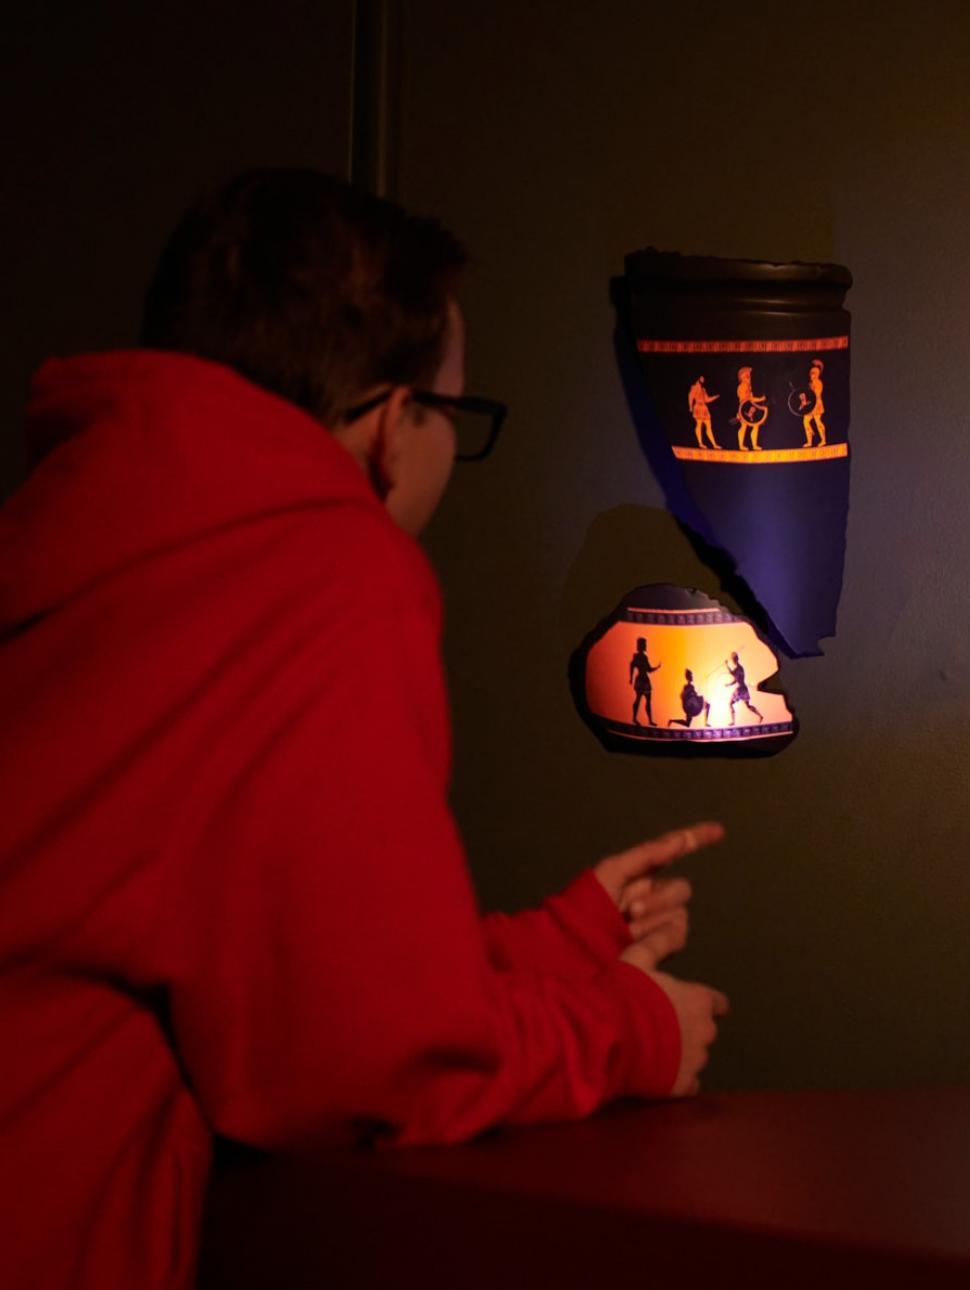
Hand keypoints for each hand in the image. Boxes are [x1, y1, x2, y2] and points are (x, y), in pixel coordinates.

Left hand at [593, 822, 723, 945]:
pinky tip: (635, 939)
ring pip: (680, 912)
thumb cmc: (587, 906)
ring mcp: (658, 920)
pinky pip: (678, 932)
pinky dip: (658, 933)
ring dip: (654, 919)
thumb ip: (648, 854)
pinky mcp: (661, 944)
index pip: (674, 852)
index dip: (696, 839)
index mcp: (639, 873)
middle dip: (660, 899)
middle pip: (680, 889)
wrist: (578, 944)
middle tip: (632, 909)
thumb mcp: (612, 872)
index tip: (718, 830)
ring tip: (627, 927)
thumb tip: (679, 839)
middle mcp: (652, 895)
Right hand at [621, 942, 729, 1096]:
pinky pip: (688, 1083)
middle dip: (690, 1027)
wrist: (607, 1036)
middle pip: (706, 1030)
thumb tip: (679, 925)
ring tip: (655, 1045)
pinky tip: (659, 1070)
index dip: (707, 1003)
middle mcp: (704, 1031)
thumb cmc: (623, 993)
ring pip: (697, 1056)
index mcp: (698, 1000)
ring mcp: (694, 1060)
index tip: (696, 1005)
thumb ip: (661, 942)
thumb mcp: (638, 957)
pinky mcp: (681, 1084)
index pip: (718, 1003)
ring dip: (682, 1052)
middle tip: (663, 1024)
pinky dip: (677, 1078)